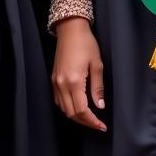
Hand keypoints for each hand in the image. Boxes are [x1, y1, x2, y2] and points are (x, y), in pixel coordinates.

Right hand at [52, 17, 106, 131]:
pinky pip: (58, 100)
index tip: (102, 126)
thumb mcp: (97, 65)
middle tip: (98, 124)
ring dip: (76, 116)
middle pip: (71, 113)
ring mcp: (55, 81)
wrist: (70, 29)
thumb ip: (98, 88)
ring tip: (89, 117)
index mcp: (74, 81)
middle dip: (85, 122)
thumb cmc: (86, 44)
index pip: (82, 110)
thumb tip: (99, 106)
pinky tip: (77, 105)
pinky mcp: (53, 77)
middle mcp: (61, 83)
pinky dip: (67, 107)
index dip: (92, 121)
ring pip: (63, 108)